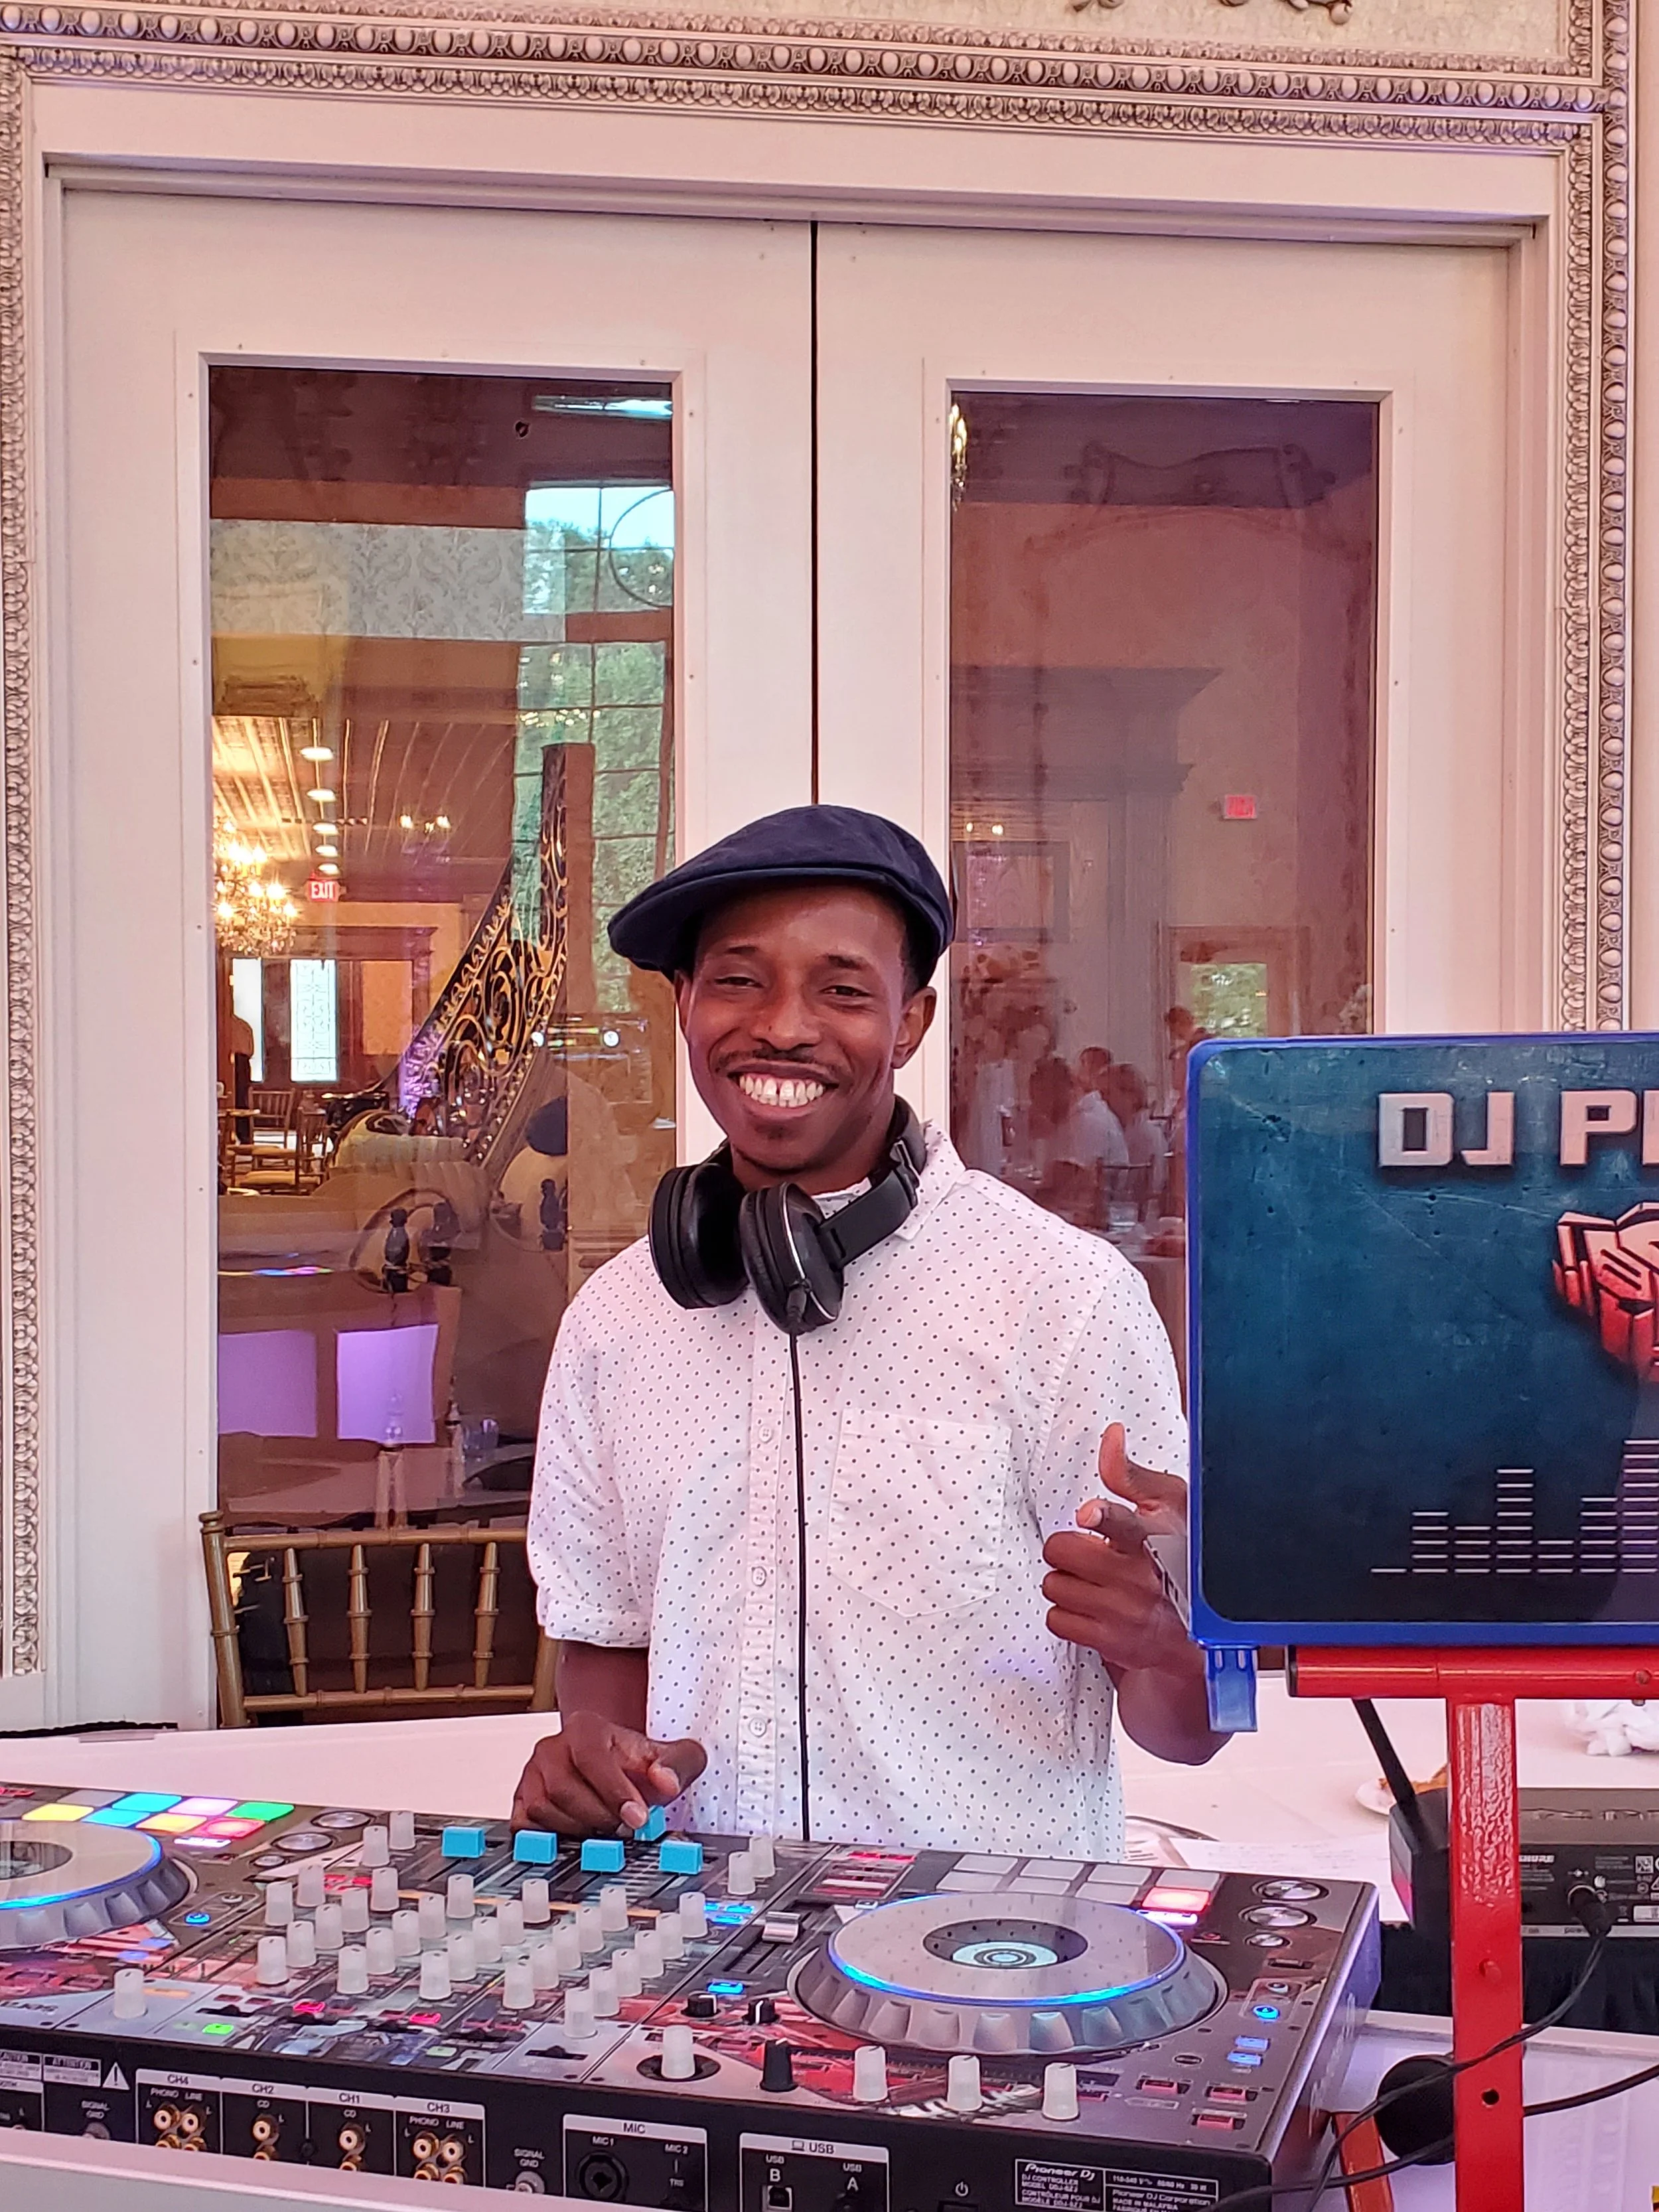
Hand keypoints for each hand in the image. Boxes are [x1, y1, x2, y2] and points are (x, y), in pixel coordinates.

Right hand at [511, 1710, 707, 1835]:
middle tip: (623, 1828)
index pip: (592, 1756)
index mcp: (586, 1728)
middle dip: (598, 1816)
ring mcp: (532, 1775)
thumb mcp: (674, 1757)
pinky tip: (578, 1837)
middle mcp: (553, 1748)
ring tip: (603, 1829)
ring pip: (542, 1808)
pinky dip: (550, 1838)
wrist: (615, 1768)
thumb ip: (679, 1764)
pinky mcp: (521, 1801)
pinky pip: (524, 1826)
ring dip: (577, 1829)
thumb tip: (665, 1781)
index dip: (614, 1791)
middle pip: (563, 1788)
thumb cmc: (640, 1765)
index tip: (637, 1817)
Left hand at [1041, 1422, 1190, 1677]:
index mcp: (1153, 1538)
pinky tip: (1093, 1607)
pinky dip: (1068, 1614)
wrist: (1202, 1630)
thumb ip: (1129, 1474)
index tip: (1090, 1514)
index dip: (1104, 1517)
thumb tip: (1111, 1437)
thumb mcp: (1168, 1507)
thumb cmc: (1183, 1557)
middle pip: (1062, 1550)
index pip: (1124, 1524)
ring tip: (1096, 1581)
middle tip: (1091, 1552)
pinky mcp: (1111, 1642)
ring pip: (1055, 1585)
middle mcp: (1138, 1576)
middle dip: (1070, 1549)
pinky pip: (1057, 1620)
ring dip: (1068, 1582)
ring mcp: (1123, 1612)